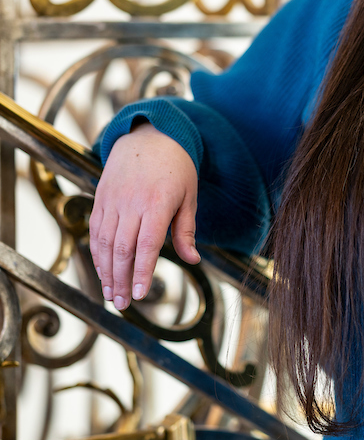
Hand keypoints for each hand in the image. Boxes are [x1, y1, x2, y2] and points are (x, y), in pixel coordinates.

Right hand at [89, 121, 199, 310]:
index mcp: (156, 203)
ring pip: (104, 243)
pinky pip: (95, 230)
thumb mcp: (189, 196)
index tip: (139, 295)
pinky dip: (97, 254)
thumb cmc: (177, 168)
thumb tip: (193, 260)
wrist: (150, 135)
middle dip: (120, 280)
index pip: (147, 245)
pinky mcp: (101, 198)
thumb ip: (186, 230)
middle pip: (121, 249)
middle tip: (122, 304)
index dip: (141, 272)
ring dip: (105, 272)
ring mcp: (112, 200)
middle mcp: (130, 203)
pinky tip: (102, 271)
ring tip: (110, 295)